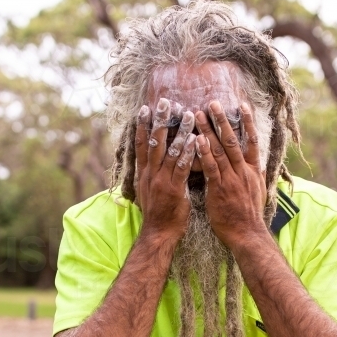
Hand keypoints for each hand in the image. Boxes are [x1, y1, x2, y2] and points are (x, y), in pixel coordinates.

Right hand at [135, 97, 196, 244]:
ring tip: (188, 114)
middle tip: (165, 102)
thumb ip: (152, 174)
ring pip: (170, 151)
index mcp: (144, 173)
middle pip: (154, 142)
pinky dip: (188, 153)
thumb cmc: (159, 214)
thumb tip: (154, 162)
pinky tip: (195, 140)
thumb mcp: (150, 191)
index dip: (142, 126)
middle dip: (159, 121)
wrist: (159, 234)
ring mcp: (162, 181)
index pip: (141, 144)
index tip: (145, 108)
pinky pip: (182, 168)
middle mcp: (151, 174)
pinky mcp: (174, 189)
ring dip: (179, 131)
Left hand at [195, 100, 266, 249]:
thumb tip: (255, 165)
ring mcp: (231, 178)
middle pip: (233, 139)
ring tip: (199, 114)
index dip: (248, 122)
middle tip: (213, 102)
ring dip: (209, 130)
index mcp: (253, 170)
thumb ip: (253, 176)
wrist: (247, 234)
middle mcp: (243, 170)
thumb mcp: (257, 191)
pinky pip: (211, 167)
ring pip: (220, 149)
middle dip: (223, 120)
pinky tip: (197, 139)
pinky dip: (204, 152)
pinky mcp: (219, 188)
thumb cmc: (248, 215)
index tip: (242, 105)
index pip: (252, 140)